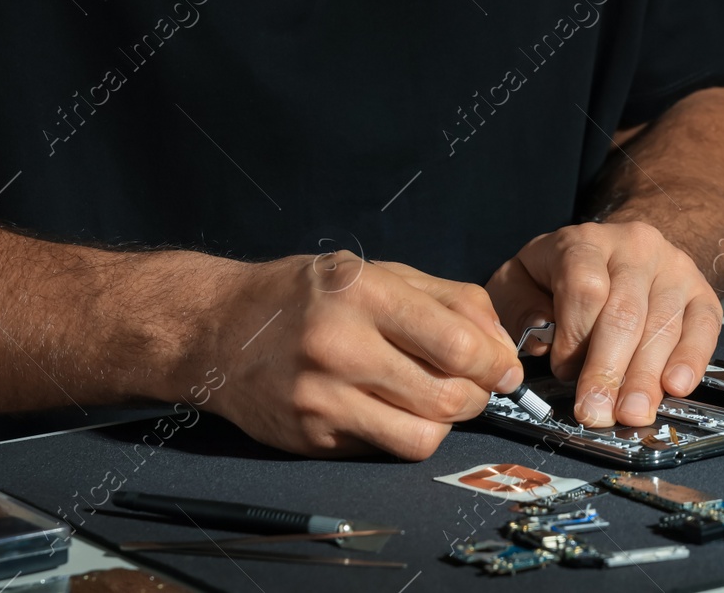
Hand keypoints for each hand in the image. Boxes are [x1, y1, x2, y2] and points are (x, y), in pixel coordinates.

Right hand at [199, 253, 521, 459]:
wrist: (218, 328)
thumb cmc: (308, 295)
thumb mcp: (378, 272)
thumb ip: (449, 300)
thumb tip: (504, 345)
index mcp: (363, 294)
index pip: (458, 345)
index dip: (497, 363)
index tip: (506, 367)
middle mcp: (340, 347)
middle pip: (448, 397)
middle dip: (480, 395)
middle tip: (477, 385)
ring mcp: (322, 399)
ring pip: (422, 437)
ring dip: (446, 423)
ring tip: (438, 400)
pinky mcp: (311, 438)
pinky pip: (385, 451)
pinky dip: (403, 433)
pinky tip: (392, 409)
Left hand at [486, 221, 722, 428]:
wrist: (619, 249)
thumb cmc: (562, 273)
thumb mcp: (520, 279)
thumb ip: (517, 306)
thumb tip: (539, 337)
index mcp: (584, 243)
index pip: (585, 288)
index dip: (575, 338)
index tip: (563, 372)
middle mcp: (634, 247)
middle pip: (626, 313)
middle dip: (609, 369)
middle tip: (597, 411)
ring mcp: (673, 267)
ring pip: (663, 325)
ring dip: (646, 377)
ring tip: (631, 413)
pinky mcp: (700, 290)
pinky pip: (704, 326)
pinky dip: (691, 359)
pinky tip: (675, 386)